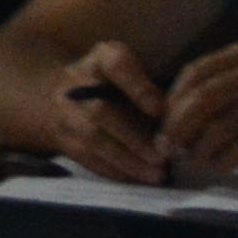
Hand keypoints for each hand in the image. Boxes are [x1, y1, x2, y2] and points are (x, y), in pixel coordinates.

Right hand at [50, 41, 178, 184]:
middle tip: (162, 156)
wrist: (62, 94)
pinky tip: (138, 179)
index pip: (116, 65)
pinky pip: (87, 158)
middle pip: (100, 111)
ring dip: (127, 160)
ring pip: (93, 139)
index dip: (137, 88)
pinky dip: (116, 171)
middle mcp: (77, 82)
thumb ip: (151, 87)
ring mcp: (64, 112)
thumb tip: (176, 118)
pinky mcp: (62, 139)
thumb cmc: (114, 82)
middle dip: (134, 137)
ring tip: (156, 174)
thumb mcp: (132, 69)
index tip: (158, 110)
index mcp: (102, 58)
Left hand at [149, 41, 237, 181]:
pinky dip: (225, 161)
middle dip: (178, 127)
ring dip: (200, 149)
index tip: (162, 125)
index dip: (173, 101)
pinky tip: (221, 167)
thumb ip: (225, 89)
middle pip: (203, 99)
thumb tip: (172, 114)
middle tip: (168, 148)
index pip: (196, 73)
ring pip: (221, 126)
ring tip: (196, 161)